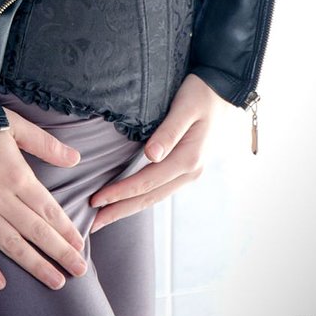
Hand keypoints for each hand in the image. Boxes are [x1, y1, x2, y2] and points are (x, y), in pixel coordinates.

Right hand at [0, 98, 89, 291]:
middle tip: (79, 272)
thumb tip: (75, 159)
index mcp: (16, 174)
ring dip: (34, 265)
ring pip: (10, 244)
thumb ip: (44, 144)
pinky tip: (0, 283)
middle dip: (60, 253)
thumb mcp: (13, 124)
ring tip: (55, 281)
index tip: (81, 247)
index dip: (66, 230)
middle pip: (35, 232)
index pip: (48, 209)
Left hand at [88, 73, 226, 232]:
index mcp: (189, 159)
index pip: (147, 182)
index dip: (120, 192)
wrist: (222, 92)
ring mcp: (189, 173)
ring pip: (154, 197)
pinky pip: (159, 189)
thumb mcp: (185, 107)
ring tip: (104, 216)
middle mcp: (190, 172)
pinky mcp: (185, 169)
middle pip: (149, 197)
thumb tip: (152, 155)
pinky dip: (140, 197)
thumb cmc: (201, 94)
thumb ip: (169, 131)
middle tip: (93, 224)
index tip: (96, 200)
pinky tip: (126, 200)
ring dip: (128, 207)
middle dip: (119, 210)